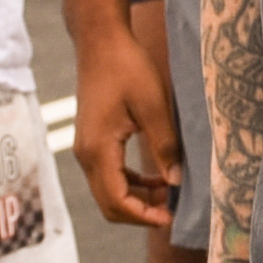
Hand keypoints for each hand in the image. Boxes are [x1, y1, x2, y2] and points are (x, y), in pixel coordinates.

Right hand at [72, 25, 183, 230]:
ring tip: (170, 191)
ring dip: (138, 197)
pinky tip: (157, 176)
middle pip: (109, 202)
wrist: (102, 44)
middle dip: (141, 211)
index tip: (171, 218)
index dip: (143, 215)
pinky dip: (132, 182)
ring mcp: (87, 149)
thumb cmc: (128, 68)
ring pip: (109, 190)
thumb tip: (176, 182)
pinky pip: (110, 174)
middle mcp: (86, 155)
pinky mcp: (93, 141)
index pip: (116, 200)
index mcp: (98, 150)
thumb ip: (165, 146)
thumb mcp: (154, 106)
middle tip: (174, 210)